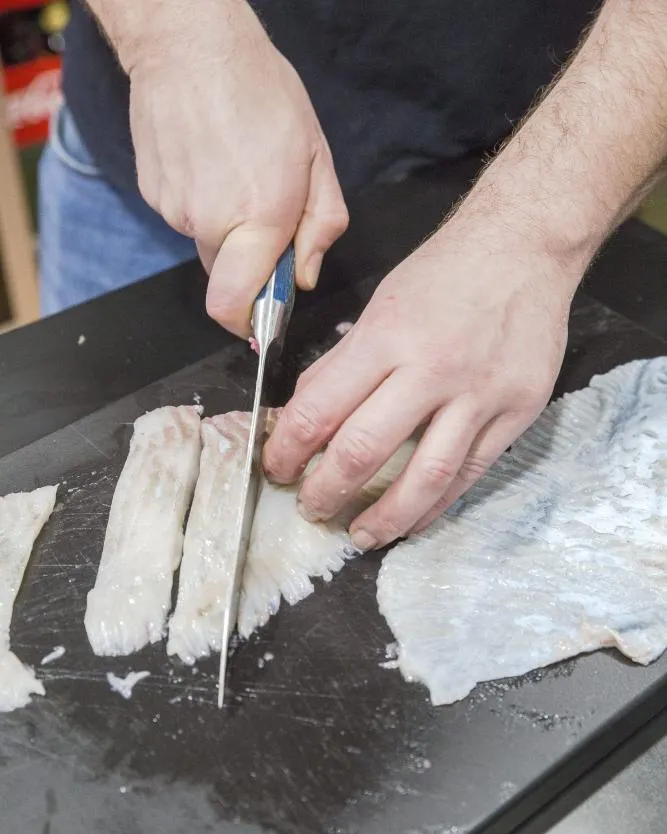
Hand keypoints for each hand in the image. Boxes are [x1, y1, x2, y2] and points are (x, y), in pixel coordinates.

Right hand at [118, 0, 347, 334]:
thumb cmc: (260, 90)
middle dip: (248, 260)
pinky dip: (200, 200)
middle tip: (265, 211)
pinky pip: (184, 217)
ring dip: (224, 224)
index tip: (261, 319)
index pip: (236, 305)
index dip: (248, 322)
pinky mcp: (154, 194)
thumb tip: (305, 276)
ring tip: (236, 168)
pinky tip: (210, 160)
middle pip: (228, 275)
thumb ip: (321, 225)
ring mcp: (175, 209)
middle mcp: (211, 222)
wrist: (190, 44)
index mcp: (259, 218)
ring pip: (206, 243)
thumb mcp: (316, 155)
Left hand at [263, 207, 579, 548]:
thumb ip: (345, 362)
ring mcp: (479, 395)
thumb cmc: (447, 272)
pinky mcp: (516, 413)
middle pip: (365, 450)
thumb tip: (305, 414)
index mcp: (387, 336)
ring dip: (386, 517)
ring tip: (361, 536)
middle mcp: (432, 369)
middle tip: (312, 509)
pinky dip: (437, 505)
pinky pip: (471, 473)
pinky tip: (414, 520)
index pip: (320, 409)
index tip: (277, 468)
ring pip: (426, 475)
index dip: (288, 450)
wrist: (526, 247)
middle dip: (327, 491)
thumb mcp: (381, 302)